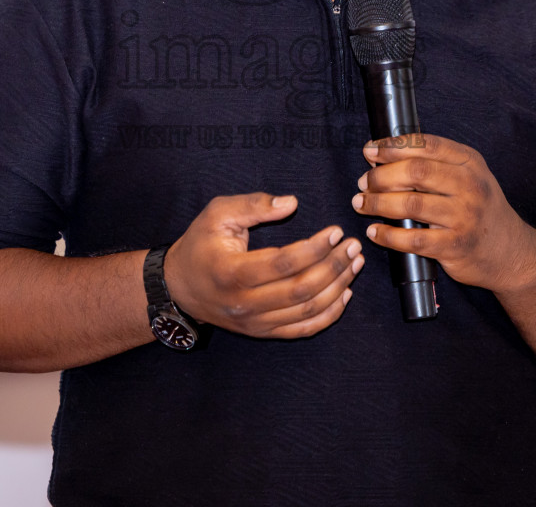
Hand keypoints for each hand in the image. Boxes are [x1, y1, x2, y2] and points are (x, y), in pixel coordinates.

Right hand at [164, 193, 364, 338]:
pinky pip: (304, 329)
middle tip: (354, 245)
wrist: (181, 288)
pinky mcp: (264, 332)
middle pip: (302, 289)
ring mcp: (256, 323)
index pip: (284, 263)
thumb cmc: (201, 245)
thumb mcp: (217, 214)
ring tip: (355, 263)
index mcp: (233, 272)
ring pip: (308, 311)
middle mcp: (245, 303)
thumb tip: (292, 203)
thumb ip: (253, 205)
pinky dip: (329, 314)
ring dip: (338, 287)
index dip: (315, 248)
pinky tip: (344, 293)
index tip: (336, 231)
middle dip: (335, 266)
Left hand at [352, 134, 534, 291]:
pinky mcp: (456, 246)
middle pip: (416, 172)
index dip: (393, 146)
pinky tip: (375, 232)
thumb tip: (379, 157)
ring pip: (411, 204)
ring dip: (378, 203)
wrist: (510, 251)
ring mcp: (464, 217)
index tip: (370, 149)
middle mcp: (470, 186)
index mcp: (470, 162)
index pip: (426, 145)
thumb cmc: (479, 210)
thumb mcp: (467, 177)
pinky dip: (388, 235)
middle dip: (381, 175)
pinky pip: (413, 239)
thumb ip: (431, 165)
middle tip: (364, 182)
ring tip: (362, 203)